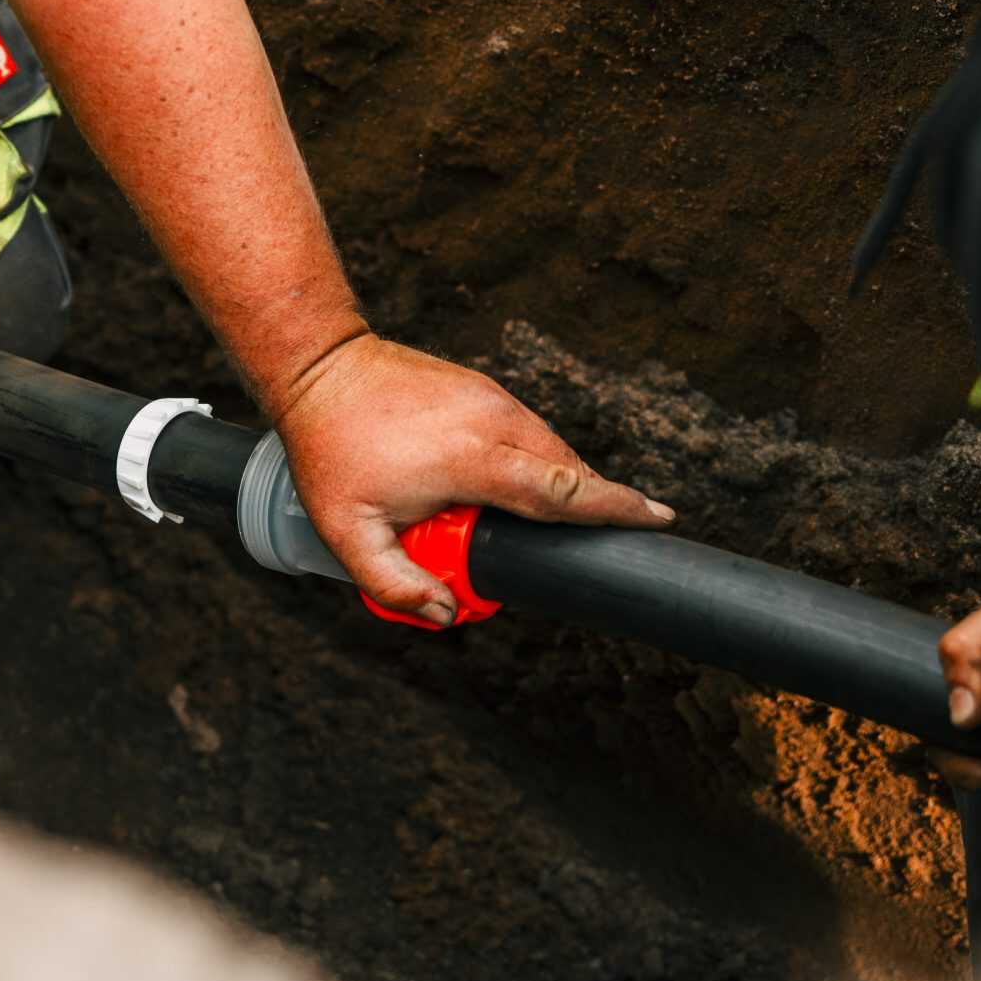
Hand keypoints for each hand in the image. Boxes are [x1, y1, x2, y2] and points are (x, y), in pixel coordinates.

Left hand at [271, 334, 673, 624]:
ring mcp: (493, 399)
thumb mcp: (347, 531)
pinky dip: (537, 462)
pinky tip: (517, 486)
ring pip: (552, 448)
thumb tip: (444, 614)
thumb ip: (394, 582)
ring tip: (544, 520)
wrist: (320, 366)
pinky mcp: (485, 389)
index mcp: (474, 459)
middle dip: (594, 505)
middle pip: (569, 471)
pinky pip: (531, 432)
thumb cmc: (331, 449)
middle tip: (601, 541)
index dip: (615, 508)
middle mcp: (496, 422)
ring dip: (560, 485)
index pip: (563, 489)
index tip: (659, 519)